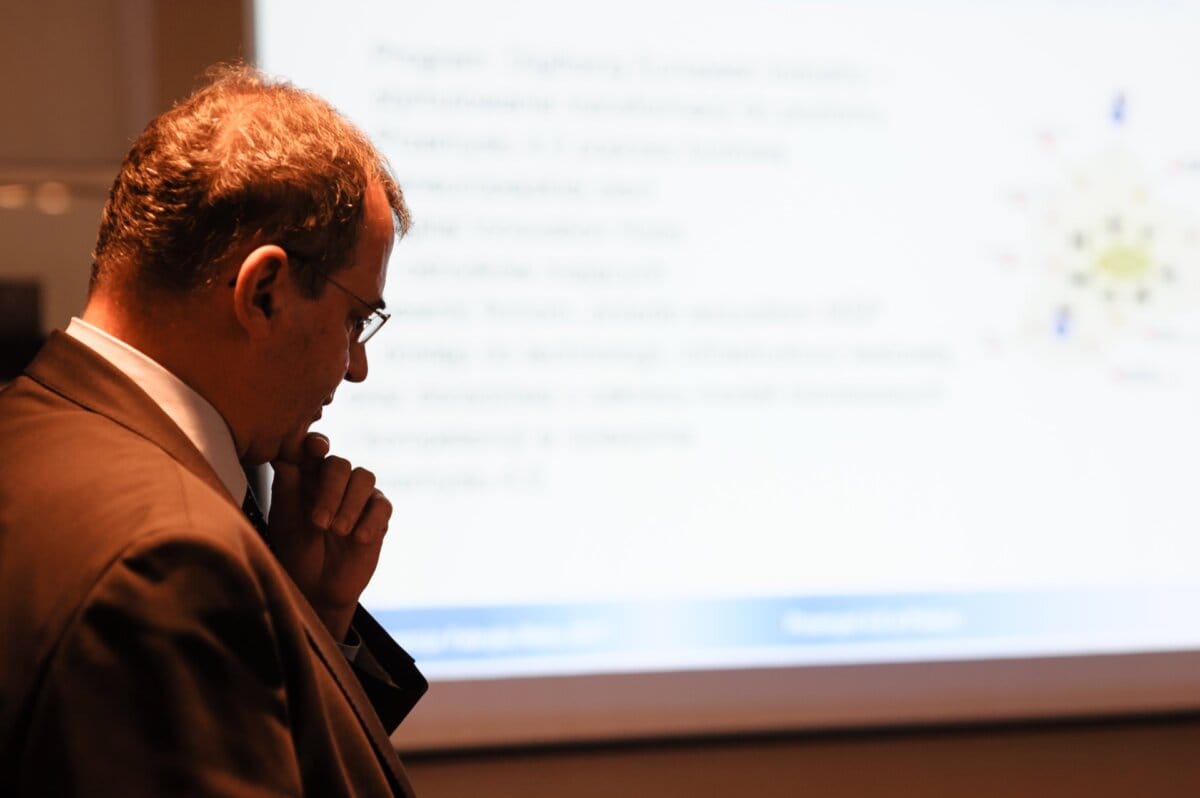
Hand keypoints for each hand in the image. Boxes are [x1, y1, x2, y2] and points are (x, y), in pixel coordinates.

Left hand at [267, 431, 391, 639]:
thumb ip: (287, 489)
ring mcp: (359, 498)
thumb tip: (286, 458)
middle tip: (319, 522)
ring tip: (338, 531)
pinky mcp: (378, 517)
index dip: (316, 443)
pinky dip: (370, 520)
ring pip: (364, 477)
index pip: (314, 449)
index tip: (315, 450)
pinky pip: (382, 505)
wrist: (317, 589)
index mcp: (308, 477)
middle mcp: (335, 482)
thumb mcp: (284, 522)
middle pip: (340, 464)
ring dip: (350, 504)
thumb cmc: (294, 551)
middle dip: (330, 490)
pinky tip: (358, 539)